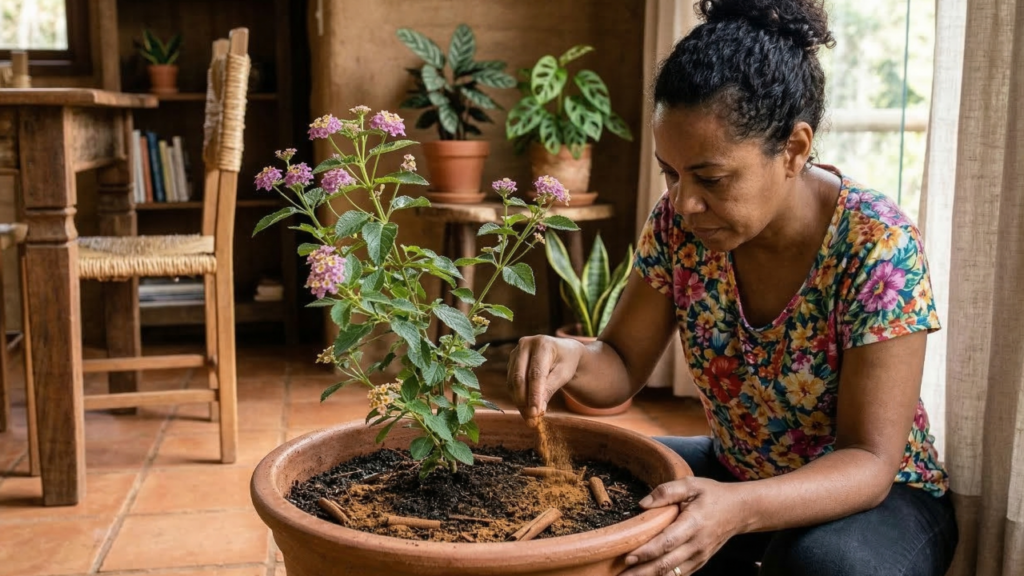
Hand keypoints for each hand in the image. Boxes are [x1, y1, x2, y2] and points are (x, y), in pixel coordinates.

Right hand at [507, 335, 583, 425]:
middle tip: (532, 421)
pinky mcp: (511, 363)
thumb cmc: (566, 362)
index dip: (534, 395)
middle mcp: (525, 345)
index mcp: (542, 344)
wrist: (563, 351)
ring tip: (531, 420)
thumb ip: (550, 389)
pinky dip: (518, 399)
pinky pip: (511, 384)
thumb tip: (537, 411)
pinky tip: (526, 410)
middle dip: (524, 401)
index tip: (536, 413)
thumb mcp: (563, 374)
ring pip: (513, 383)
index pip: (536, 374)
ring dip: (520, 403)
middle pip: (519, 378)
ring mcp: (515, 353)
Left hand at [619, 477, 744, 575]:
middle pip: (666, 564)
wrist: (739, 511)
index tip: (628, 558)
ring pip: (672, 574)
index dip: (647, 552)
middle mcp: (697, 544)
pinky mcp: (700, 562)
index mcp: (693, 524)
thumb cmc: (712, 495)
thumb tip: (643, 504)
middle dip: (642, 572)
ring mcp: (699, 556)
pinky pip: (680, 575)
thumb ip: (666, 491)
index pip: (667, 542)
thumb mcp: (691, 484)